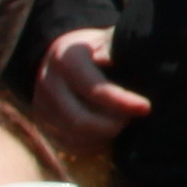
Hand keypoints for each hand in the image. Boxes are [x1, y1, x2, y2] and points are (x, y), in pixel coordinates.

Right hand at [34, 27, 145, 143]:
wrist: (59, 55)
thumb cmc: (95, 49)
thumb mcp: (107, 41)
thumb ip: (121, 51)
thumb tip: (146, 64)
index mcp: (66, 57)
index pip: (95, 89)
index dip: (122, 102)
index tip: (146, 107)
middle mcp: (48, 82)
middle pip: (80, 120)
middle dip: (112, 126)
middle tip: (132, 120)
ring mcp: (41, 104)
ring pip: (74, 136)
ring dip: (102, 138)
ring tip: (123, 126)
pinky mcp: (42, 122)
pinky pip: (67, 145)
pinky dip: (91, 146)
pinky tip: (108, 137)